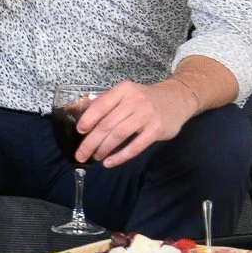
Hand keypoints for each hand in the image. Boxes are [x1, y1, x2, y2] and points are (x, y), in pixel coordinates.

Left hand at [73, 77, 199, 168]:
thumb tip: (73, 108)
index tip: (79, 132)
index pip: (101, 105)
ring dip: (104, 148)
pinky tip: (110, 162)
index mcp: (123, 90)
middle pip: (107, 124)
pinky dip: (121, 156)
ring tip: (95, 157)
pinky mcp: (157, 130)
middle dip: (91, 141)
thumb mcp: (124, 93)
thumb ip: (102, 102)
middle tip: (81, 155)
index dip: (88, 119)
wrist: (178, 98)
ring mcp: (147, 115)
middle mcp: (134, 101)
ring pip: (119, 135)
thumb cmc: (144, 98)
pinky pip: (136, 146)